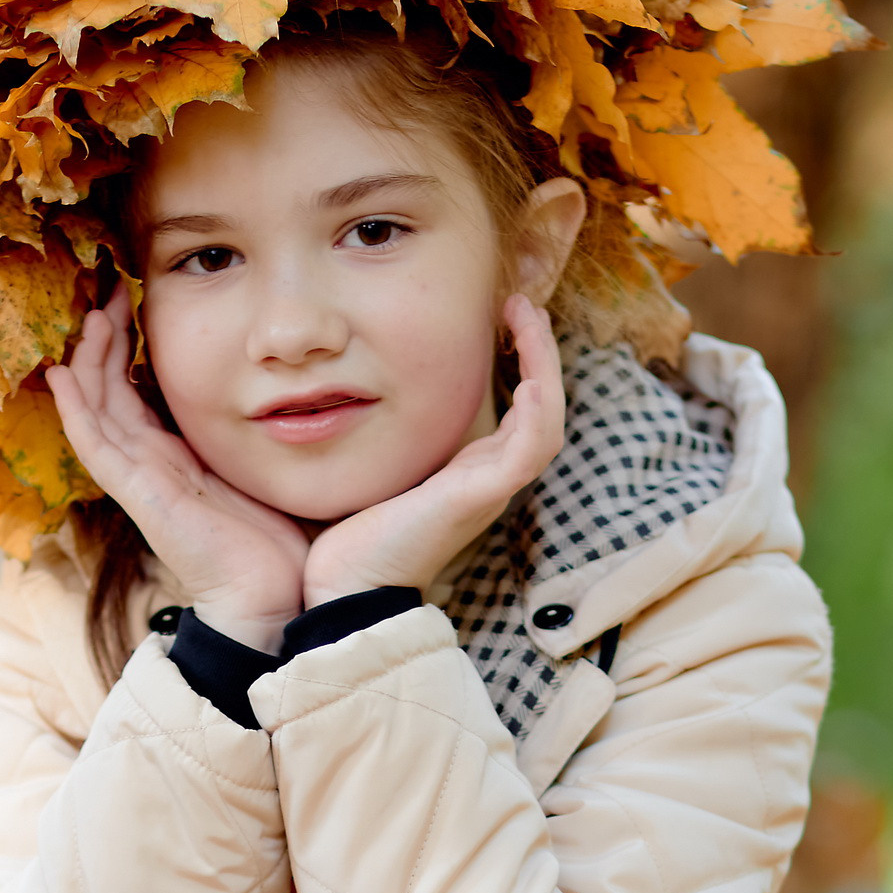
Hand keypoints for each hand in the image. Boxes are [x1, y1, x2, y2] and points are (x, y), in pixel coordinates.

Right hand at [44, 290, 310, 650]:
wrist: (272, 599)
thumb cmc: (277, 544)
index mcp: (178, 459)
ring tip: (92, 312)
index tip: (134, 298)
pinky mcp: (139, 496)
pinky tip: (62, 374)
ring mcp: (141, 480)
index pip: (137, 394)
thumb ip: (255, 437)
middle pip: (110, 391)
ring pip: (97, 409)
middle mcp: (153, 465)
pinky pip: (96, 446)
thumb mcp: (263, 471)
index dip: (128, 348)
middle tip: (110, 286)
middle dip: (106, 338)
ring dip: (90, 360)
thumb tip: (287, 392)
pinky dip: (76, 411)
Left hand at [300, 296, 564, 609]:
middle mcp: (487, 478)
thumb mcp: (376, 466)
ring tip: (528, 319)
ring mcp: (490, 489)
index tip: (500, 315)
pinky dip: (537, 410)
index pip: (516, 408)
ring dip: (544, 367)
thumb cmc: (350, 536)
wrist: (346, 589)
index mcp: (469, 472)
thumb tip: (351, 385)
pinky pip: (530, 449)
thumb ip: (387, 433)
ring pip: (546, 422)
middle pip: (540, 407)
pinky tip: (530, 376)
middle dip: (538, 352)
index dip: (518, 360)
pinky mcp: (481, 497)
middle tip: (521, 303)